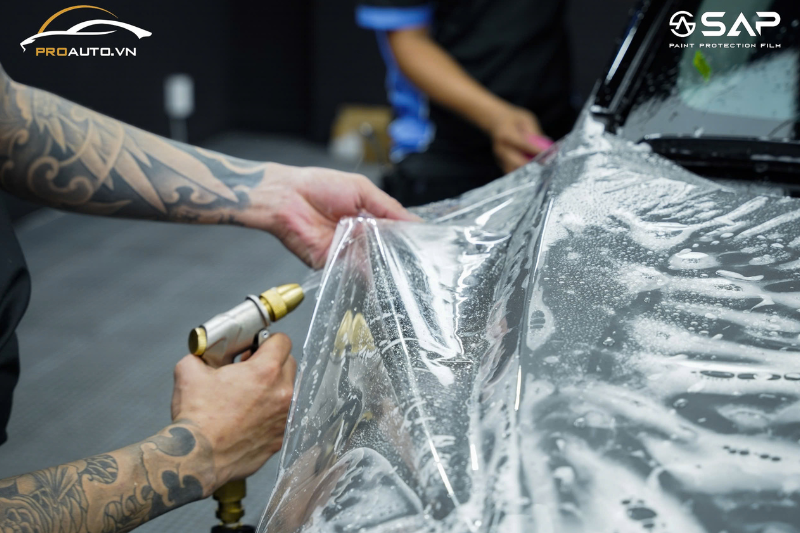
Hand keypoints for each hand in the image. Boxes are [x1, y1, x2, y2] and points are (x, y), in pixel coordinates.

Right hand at [171, 333, 295, 490]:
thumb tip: (206, 354)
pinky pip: (282, 417)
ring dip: (273, 388)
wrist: (197, 458)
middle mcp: (281, 393)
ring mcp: (284, 418)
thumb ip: (203, 355)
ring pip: (288, 391)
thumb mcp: (189, 372)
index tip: (257, 345)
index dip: (268, 340)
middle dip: (272, 362)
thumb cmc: (196, 418)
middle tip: (250, 369)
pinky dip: (270, 413)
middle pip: (289, 364)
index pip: (283, 341)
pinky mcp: (280, 439)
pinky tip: (249, 417)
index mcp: (265, 372)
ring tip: (248, 395)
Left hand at [237, 164, 419, 267]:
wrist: (286, 197)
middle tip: (416, 257)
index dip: (406, 237)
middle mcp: (358, 235)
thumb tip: (414, 221)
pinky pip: (352, 269)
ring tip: (400, 261)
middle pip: (384, 249)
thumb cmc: (318, 186)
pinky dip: (364, 269)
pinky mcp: (332, 262)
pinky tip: (376, 265)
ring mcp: (346, 250)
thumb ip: (388, 207)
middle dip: (397, 252)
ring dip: (383, 261)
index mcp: (366, 216)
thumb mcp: (361, 189)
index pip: (392, 231)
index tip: (423, 243)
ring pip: (371, 262)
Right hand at [489, 105, 547, 173]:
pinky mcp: (501, 163)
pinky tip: (534, 170)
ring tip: (541, 169)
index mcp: (506, 134)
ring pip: (515, 170)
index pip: (523, 144)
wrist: (495, 121)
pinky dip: (523, 173)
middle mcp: (501, 148)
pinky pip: (513, 172)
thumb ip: (534, 132)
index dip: (537, 150)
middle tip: (547, 164)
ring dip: (528, 171)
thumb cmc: (513, 119)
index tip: (550, 153)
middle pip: (517, 162)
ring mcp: (499, 157)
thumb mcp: (526, 119)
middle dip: (533, 165)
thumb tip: (546, 146)